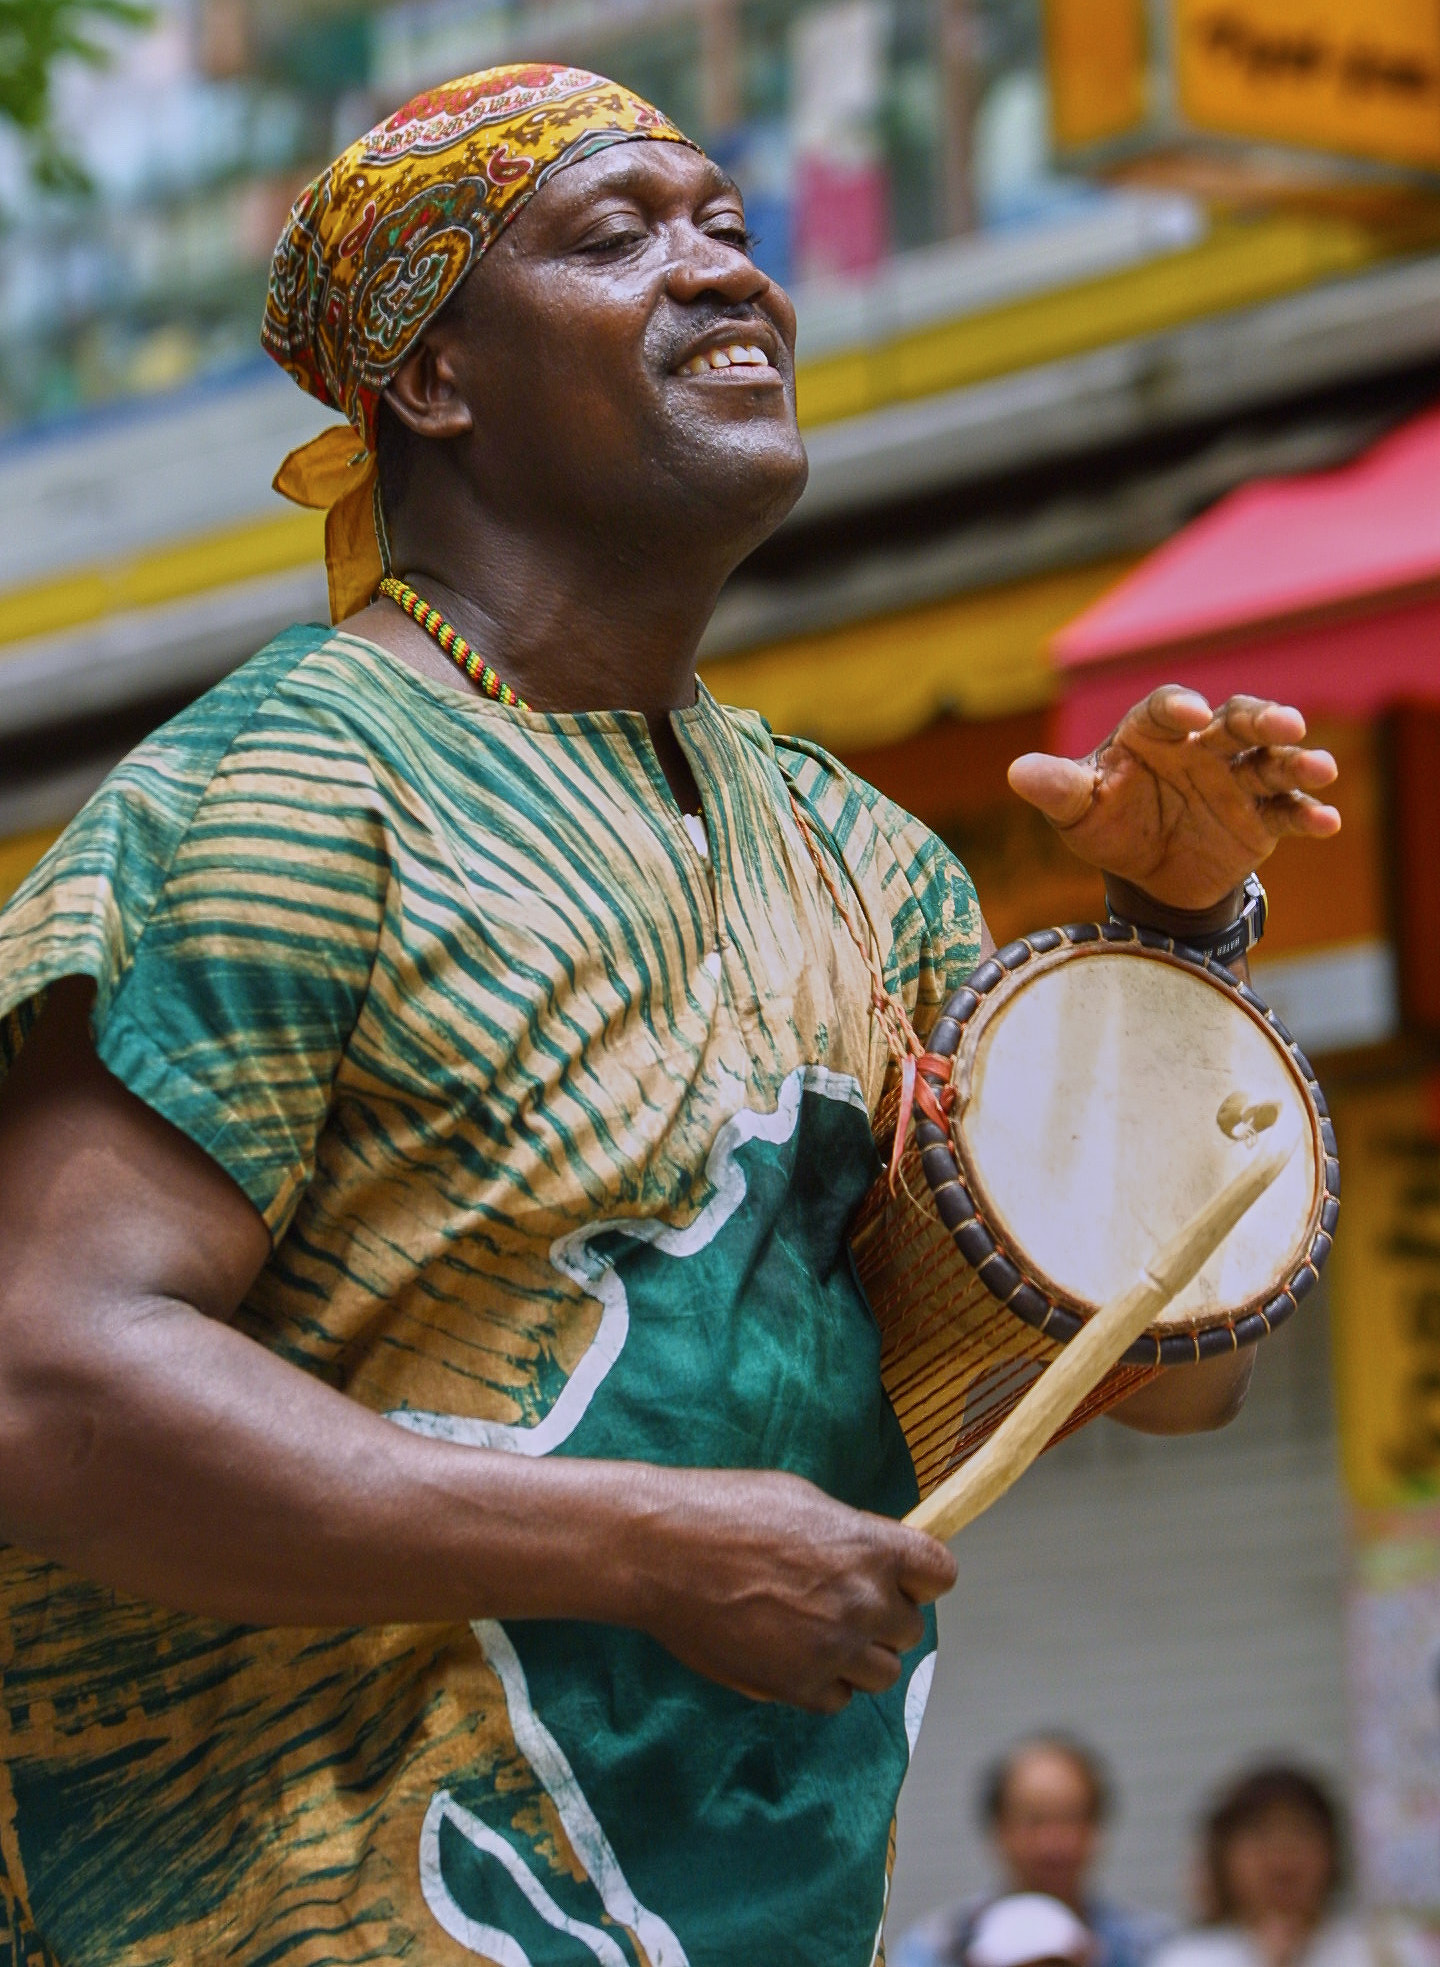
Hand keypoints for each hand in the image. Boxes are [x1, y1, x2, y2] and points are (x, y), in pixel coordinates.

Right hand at [624, 1467, 954, 1712]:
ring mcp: (833, 1650)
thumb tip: (870, 1557)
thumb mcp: (803, 1500)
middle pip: (911, 1629)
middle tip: (839, 1600)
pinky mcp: (797, 1686)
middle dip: (883, 1616)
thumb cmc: (726, 1511)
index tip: (898, 1575)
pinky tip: (790, 1652)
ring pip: (881, 1673)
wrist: (663, 1552)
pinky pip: (838, 1699)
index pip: (941, 1574)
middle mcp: (863, 1603)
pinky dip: (823, 1682)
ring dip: (858, 1655)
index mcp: (872, 1547)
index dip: (920, 1576)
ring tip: (814, 1630)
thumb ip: (851, 1535)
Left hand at [1007, 689, 1339, 912]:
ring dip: (1298, 761)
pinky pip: (1289, 811)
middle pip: (1236, 721)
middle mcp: (1203, 748)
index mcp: (1154, 733)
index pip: (1167, 708)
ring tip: (1320, 768)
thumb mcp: (1078, 812)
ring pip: (1272, 761)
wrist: (1147, 877)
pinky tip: (1328, 822)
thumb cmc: (1109, 826)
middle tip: (1286, 725)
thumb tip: (1017, 772)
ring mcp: (1237, 780)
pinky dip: (1309, 813)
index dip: (1178, 707)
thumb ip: (1056, 789)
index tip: (1188, 715)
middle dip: (1262, 719)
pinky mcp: (1262, 818)